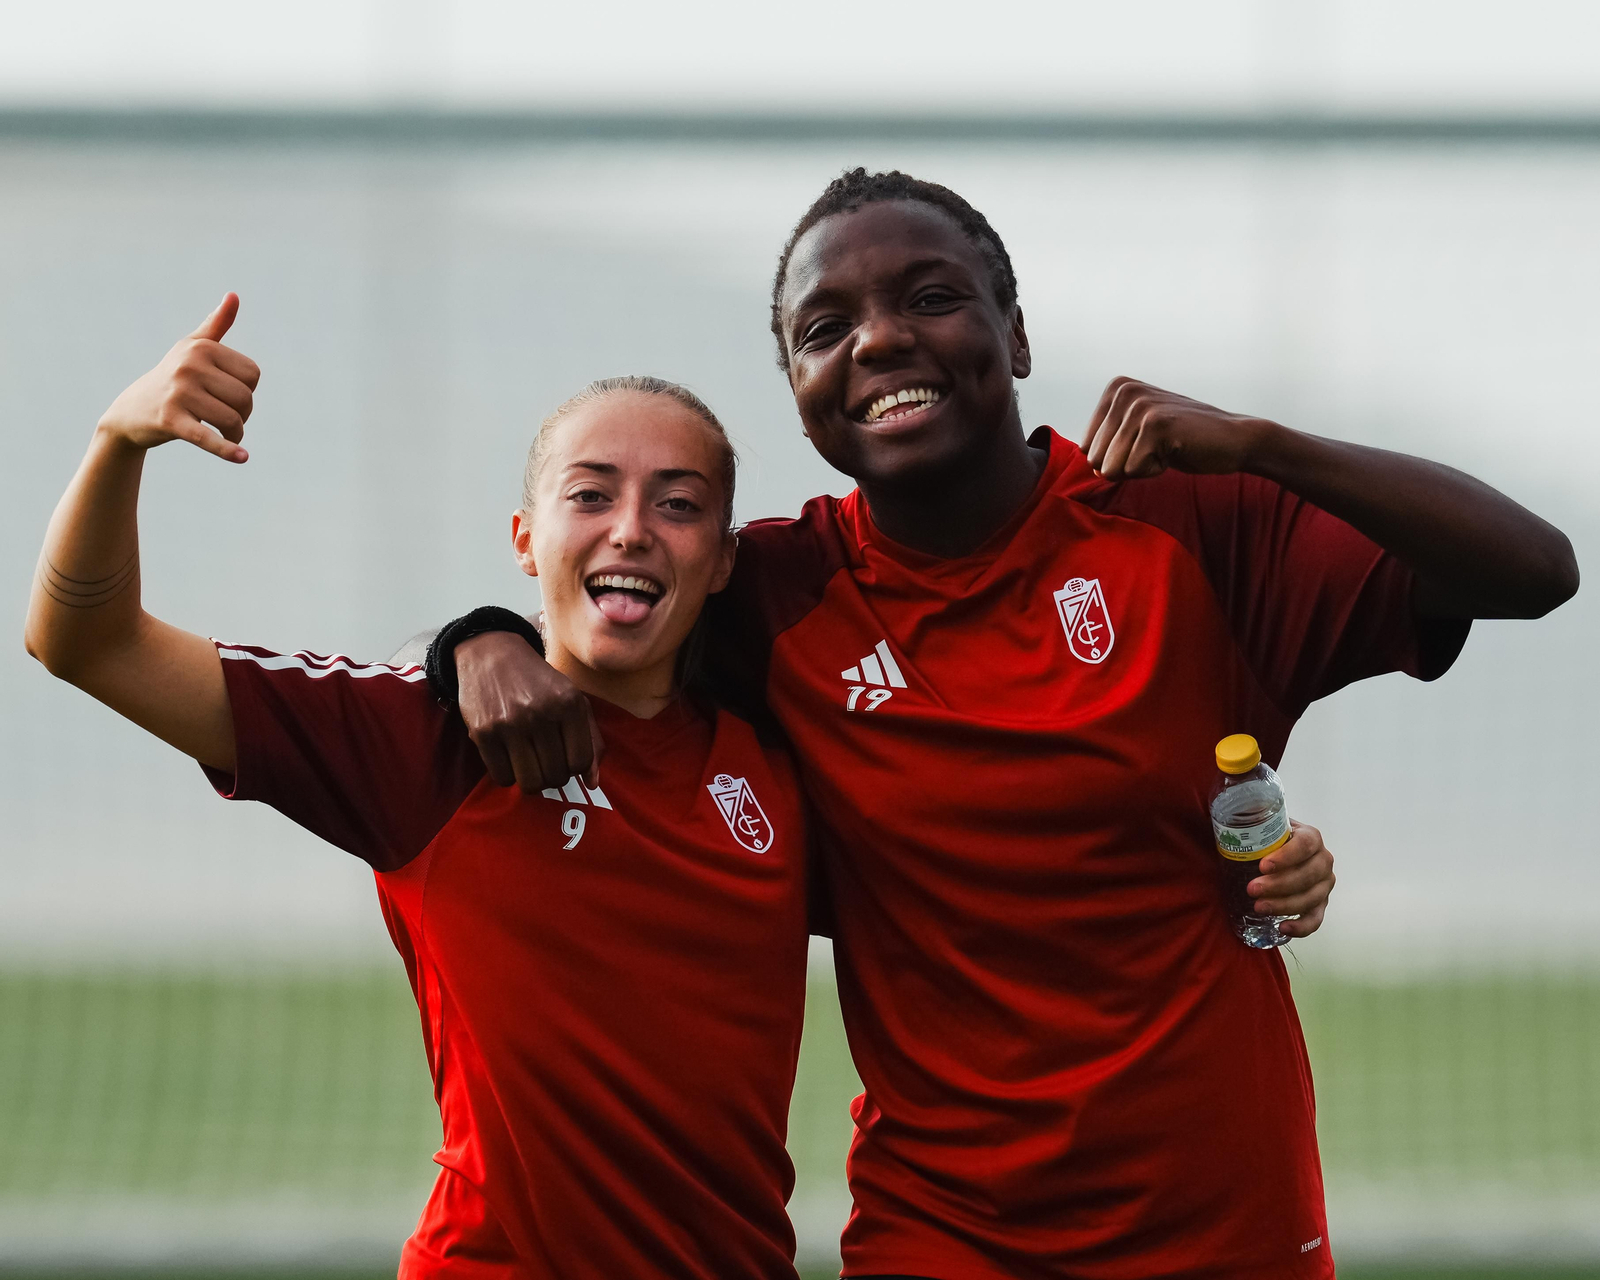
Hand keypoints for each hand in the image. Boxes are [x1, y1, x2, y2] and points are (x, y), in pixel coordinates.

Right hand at [96, 293, 259, 462]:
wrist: (130, 412)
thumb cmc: (172, 378)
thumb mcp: (191, 349)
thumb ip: (215, 325)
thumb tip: (233, 295)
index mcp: (201, 348)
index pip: (252, 375)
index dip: (248, 391)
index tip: (229, 396)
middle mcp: (189, 366)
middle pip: (245, 398)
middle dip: (243, 415)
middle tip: (226, 420)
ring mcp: (178, 393)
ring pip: (232, 420)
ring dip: (235, 435)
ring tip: (228, 436)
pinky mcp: (170, 420)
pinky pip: (206, 437)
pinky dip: (226, 449)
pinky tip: (242, 457)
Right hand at [457, 631, 604, 791]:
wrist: (492, 654)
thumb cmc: (538, 683)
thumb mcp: (573, 700)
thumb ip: (591, 740)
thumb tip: (592, 782)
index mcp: (569, 704)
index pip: (580, 762)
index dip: (574, 768)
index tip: (564, 757)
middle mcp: (541, 714)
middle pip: (556, 777)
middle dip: (553, 775)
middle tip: (545, 760)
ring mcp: (510, 724)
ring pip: (530, 783)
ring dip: (532, 780)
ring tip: (528, 762)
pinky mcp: (483, 733)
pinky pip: (502, 778)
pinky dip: (508, 775)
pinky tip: (509, 757)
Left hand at [1081, 377, 1272, 480]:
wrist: (1232, 440)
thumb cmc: (1182, 441)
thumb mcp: (1136, 436)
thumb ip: (1108, 446)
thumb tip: (1092, 466)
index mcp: (1116, 389)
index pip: (1088, 447)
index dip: (1118, 456)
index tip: (1148, 441)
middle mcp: (1124, 391)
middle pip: (1097, 458)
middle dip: (1127, 463)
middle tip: (1159, 446)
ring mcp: (1139, 406)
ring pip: (1113, 467)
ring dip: (1141, 467)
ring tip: (1167, 447)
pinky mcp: (1155, 425)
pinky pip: (1133, 470)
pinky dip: (1154, 470)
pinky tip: (1176, 451)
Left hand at [1247, 819, 1334, 939]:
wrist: (1277, 853)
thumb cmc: (1266, 839)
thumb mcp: (1259, 824)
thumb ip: (1249, 816)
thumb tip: (1223, 809)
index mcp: (1311, 837)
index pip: (1306, 844)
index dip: (1287, 856)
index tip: (1262, 866)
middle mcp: (1323, 860)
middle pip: (1308, 874)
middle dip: (1279, 885)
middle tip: (1252, 889)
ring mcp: (1324, 884)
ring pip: (1311, 898)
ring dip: (1285, 905)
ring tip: (1258, 907)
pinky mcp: (1320, 904)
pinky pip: (1315, 919)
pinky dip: (1301, 927)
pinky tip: (1283, 927)